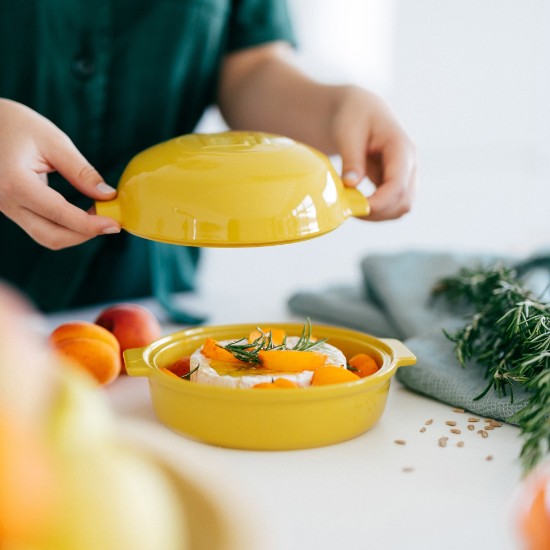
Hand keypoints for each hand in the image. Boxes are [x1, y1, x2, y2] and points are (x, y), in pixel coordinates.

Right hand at [0, 99, 119, 249]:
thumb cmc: (16, 124)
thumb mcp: (53, 140)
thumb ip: (81, 171)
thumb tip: (108, 196)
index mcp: (15, 183)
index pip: (59, 214)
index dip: (90, 224)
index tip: (115, 225)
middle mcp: (6, 201)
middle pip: (51, 236)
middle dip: (84, 235)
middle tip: (110, 223)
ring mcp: (6, 208)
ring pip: (45, 236)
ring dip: (75, 233)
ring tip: (98, 215)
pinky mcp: (11, 209)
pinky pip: (40, 227)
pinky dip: (64, 226)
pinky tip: (82, 214)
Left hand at [331, 86, 415, 220]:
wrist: (358, 109)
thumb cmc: (352, 115)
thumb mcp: (347, 132)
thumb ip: (351, 158)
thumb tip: (351, 184)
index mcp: (401, 147)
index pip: (398, 185)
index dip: (380, 203)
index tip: (355, 210)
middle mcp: (410, 162)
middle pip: (404, 201)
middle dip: (378, 212)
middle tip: (348, 210)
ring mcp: (407, 173)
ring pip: (402, 207)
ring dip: (378, 214)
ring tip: (352, 207)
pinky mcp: (397, 182)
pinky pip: (394, 205)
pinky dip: (378, 211)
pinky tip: (358, 204)